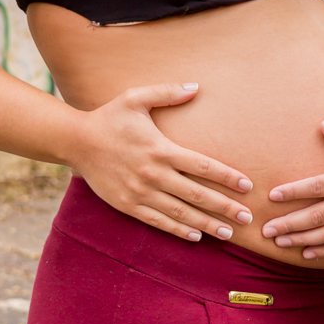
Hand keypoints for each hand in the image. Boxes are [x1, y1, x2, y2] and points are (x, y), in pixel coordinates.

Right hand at [65, 82, 253, 240]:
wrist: (75, 142)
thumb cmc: (109, 118)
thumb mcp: (135, 97)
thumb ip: (167, 92)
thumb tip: (196, 87)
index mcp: (161, 149)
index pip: (203, 166)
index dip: (228, 177)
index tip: (247, 186)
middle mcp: (153, 174)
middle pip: (198, 194)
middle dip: (225, 207)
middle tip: (248, 218)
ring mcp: (140, 193)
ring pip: (181, 212)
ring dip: (206, 224)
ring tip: (228, 233)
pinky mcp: (128, 205)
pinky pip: (157, 221)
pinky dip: (178, 230)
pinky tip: (195, 236)